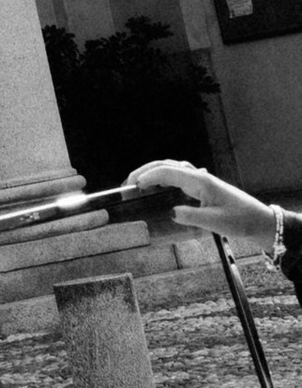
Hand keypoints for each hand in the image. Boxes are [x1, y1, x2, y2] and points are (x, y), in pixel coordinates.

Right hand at [123, 159, 283, 257]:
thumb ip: (192, 216)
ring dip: (153, 171)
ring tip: (138, 182)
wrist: (259, 221)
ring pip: (172, 167)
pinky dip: (163, 175)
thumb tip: (170, 212)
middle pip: (167, 165)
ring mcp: (201, 180)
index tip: (134, 186)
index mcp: (200, 181)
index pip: (168, 172)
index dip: (149, 177)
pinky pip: (178, 174)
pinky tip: (158, 184)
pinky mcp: (203, 186)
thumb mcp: (215, 222)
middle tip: (128, 183)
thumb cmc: (240, 221)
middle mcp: (199, 176)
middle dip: (145, 170)